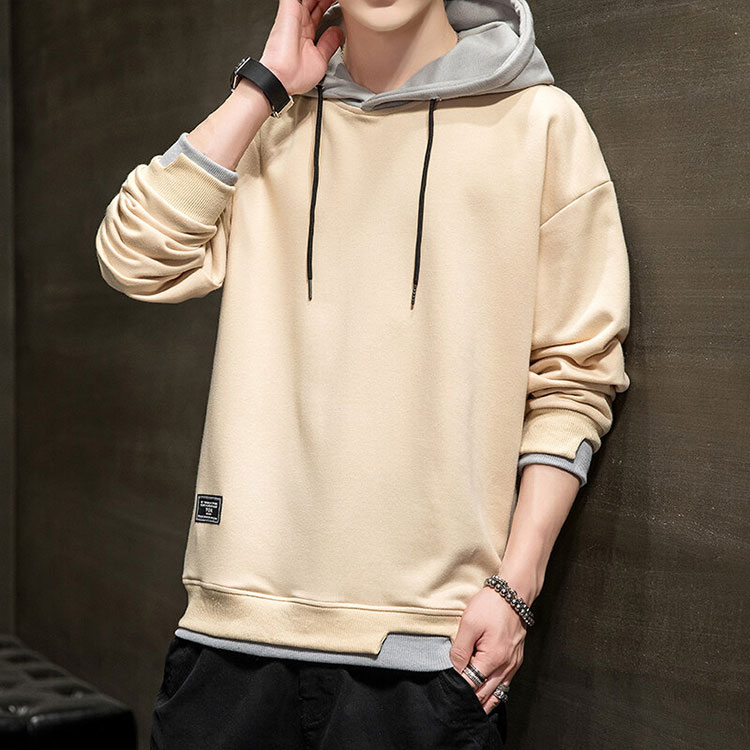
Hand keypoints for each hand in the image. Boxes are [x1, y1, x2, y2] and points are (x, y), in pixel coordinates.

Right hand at [259, 0, 344, 95]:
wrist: (281, 78)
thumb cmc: (295, 76)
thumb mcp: (320, 61)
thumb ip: (328, 44)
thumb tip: (337, 33)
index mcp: (306, 35)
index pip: (319, 14)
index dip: (329, 6)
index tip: (342, 5)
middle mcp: (300, 24)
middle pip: (315, 2)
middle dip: (326, 1)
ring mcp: (294, 15)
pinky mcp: (289, 9)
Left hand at [449, 583, 529, 714]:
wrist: (514, 593)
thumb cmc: (491, 605)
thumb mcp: (469, 623)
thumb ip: (460, 650)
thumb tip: (454, 671)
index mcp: (493, 658)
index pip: (472, 685)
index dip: (458, 691)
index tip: (447, 694)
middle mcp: (506, 666)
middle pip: (485, 694)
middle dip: (470, 701)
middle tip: (454, 706)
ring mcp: (513, 664)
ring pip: (497, 693)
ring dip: (483, 701)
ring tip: (469, 709)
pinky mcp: (516, 659)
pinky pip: (505, 684)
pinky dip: (495, 693)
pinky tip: (486, 695)